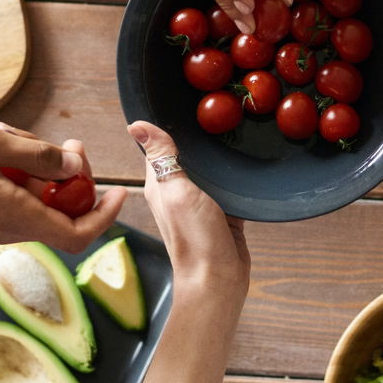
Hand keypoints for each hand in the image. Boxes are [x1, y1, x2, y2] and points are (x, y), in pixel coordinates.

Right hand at [0, 115, 125, 251]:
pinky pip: (14, 197)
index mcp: (15, 216)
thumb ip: (37, 156)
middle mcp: (7, 228)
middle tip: (67, 143)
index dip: (105, 216)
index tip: (119, 192)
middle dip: (72, 178)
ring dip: (39, 169)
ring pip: (37, 201)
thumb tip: (74, 168)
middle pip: (61, 213)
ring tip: (14, 136)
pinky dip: (17, 172)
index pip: (77, 235)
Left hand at [128, 121, 248, 298]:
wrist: (219, 278)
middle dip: (197, 138)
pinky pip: (228, 188)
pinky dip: (234, 177)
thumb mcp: (175, 191)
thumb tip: (137, 125)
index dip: (166, 127)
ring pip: (208, 172)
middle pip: (186, 157)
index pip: (157, 147)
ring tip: (234, 131)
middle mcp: (177, 192)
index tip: (182, 104)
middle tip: (217, 113)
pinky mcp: (223, 213)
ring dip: (217, 157)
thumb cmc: (194, 238)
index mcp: (159, 184)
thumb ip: (161, 159)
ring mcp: (200, 204)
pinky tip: (246, 164)